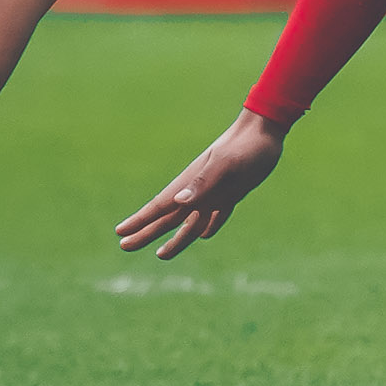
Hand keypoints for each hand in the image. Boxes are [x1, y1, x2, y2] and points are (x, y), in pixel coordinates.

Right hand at [113, 110, 286, 260]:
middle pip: (168, 218)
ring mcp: (215, 192)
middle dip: (146, 233)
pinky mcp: (232, 192)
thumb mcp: (226, 164)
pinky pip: (216, 215)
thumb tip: (177, 201)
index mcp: (192, 183)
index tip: (120, 232)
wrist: (265, 130)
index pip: (160, 207)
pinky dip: (209, 226)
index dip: (140, 221)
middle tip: (124, 246)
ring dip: (176, 239)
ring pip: (190, 222)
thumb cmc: (245, 146)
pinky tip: (204, 235)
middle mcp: (199, 190)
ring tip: (161, 255)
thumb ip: (203, 182)